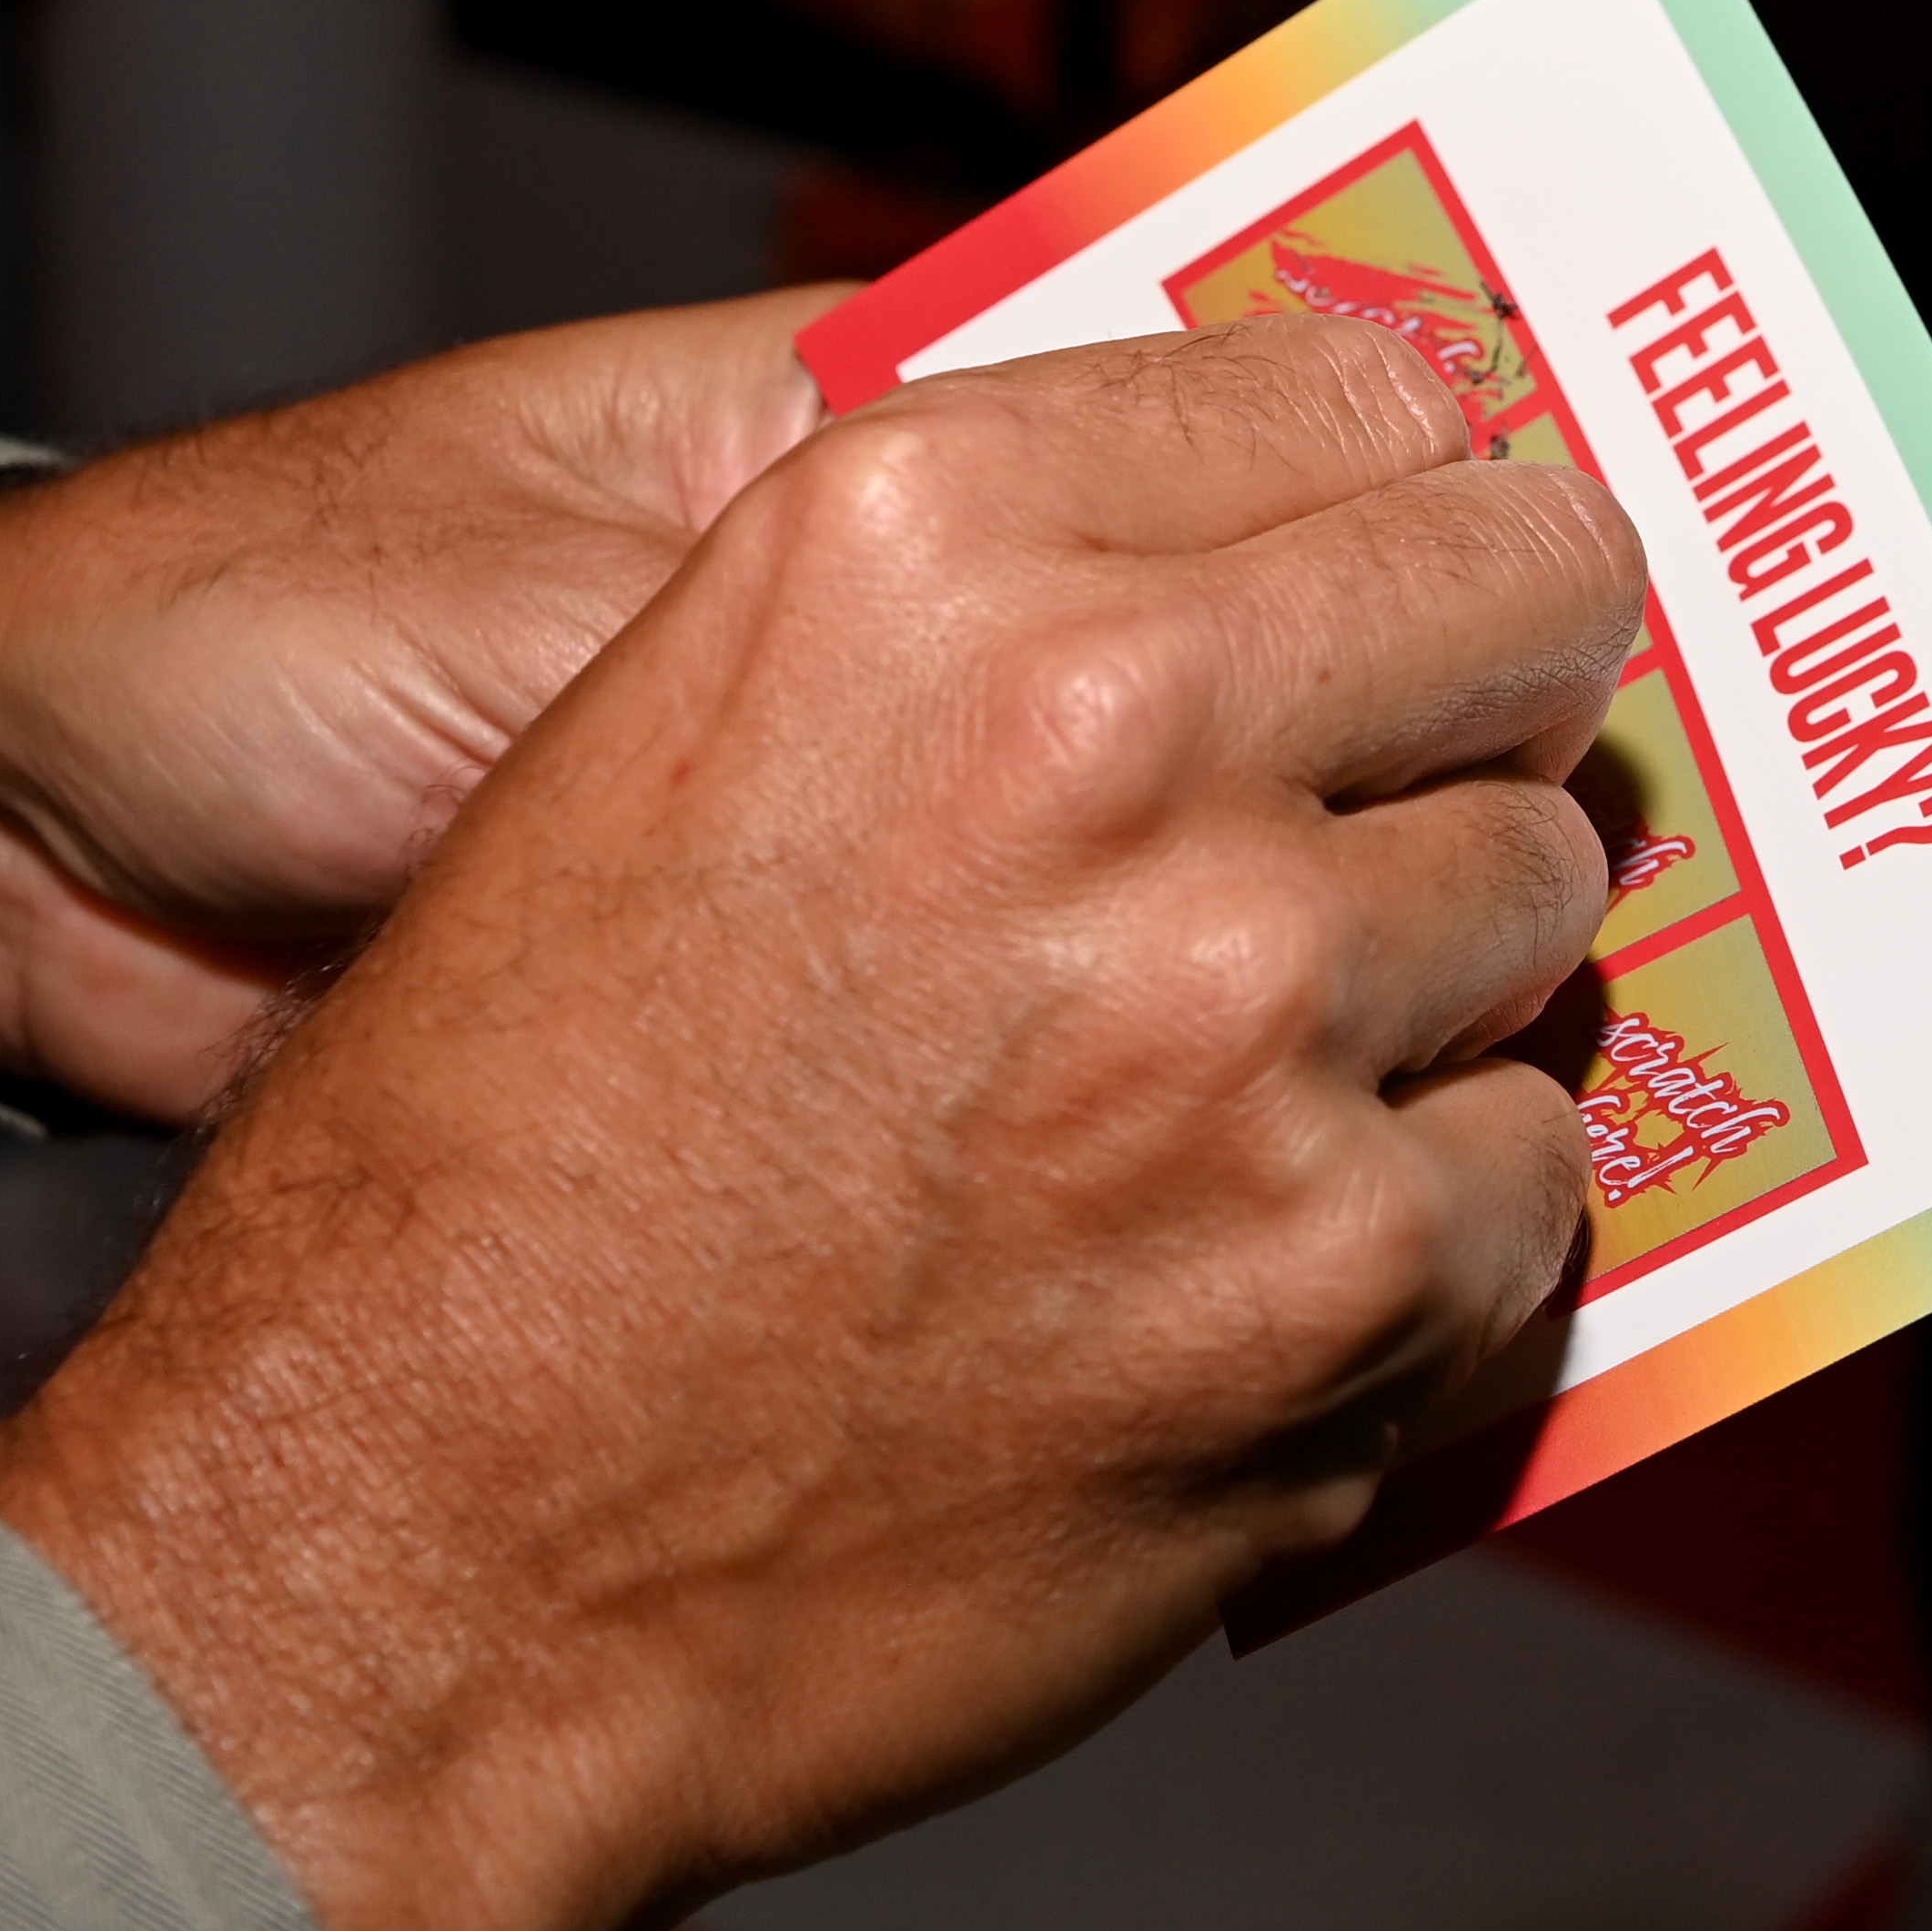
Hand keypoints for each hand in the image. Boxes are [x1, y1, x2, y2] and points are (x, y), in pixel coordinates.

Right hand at [0, 313, 1645, 1930]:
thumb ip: (977, 611)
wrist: (394, 1541)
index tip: (1394, 570)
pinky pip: (1535, 1174)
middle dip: (1481, 680)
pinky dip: (1426, 1221)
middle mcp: (1103, 729)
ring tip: (1246, 1076)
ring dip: (1432, 974)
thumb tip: (1258, 571)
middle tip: (1419, 776)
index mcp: (917, 544)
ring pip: (1537, 892)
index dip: (1386, 494)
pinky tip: (1243, 1259)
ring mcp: (1243, 1005)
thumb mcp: (655, 737)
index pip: (1345, 389)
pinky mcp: (1335, 1277)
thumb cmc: (483, 1161)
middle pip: (1514, 592)